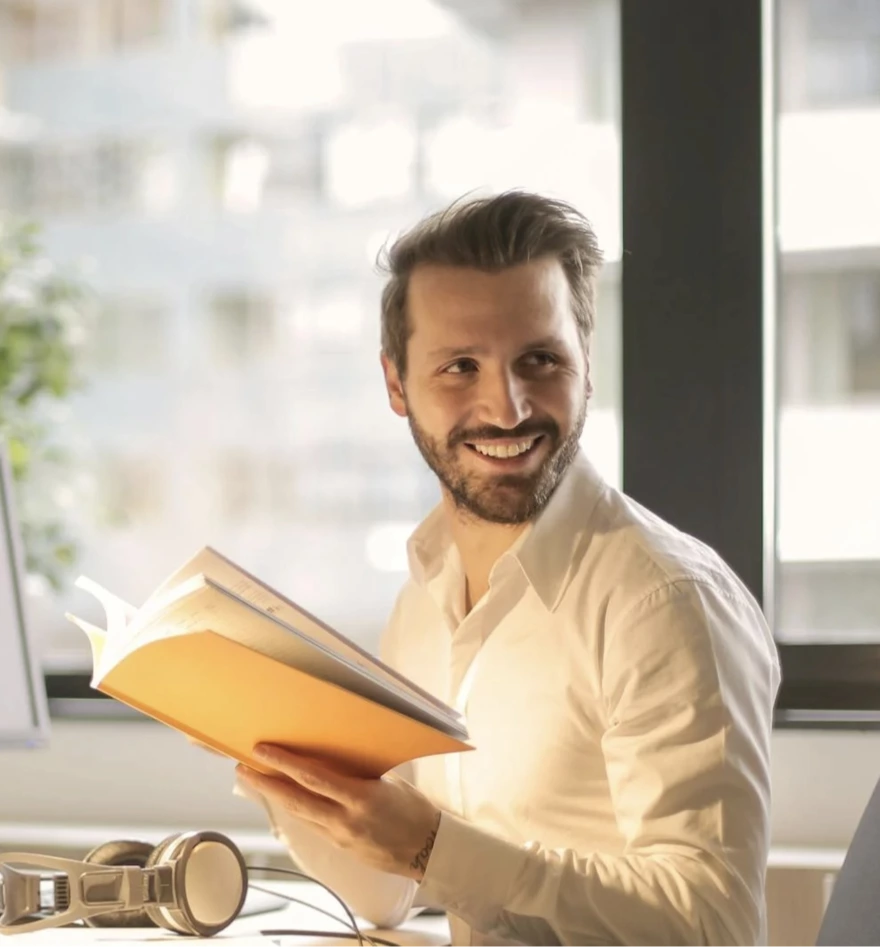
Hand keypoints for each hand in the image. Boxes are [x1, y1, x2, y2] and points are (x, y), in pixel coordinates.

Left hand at [236, 744, 440, 880]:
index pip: (313, 777)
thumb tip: (333, 754)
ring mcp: (340, 837)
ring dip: (276, 797)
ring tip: (257, 780)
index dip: (284, 763)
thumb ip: (359, 772)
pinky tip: (286, 799)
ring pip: (299, 815)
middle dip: (266, 783)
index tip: (263, 750)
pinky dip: (296, 810)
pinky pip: (312, 825)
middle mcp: (345, 819)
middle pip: (296, 800)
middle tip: (243, 768)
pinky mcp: (340, 848)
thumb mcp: (388, 782)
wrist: (429, 850)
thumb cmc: (415, 809)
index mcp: (361, 797)